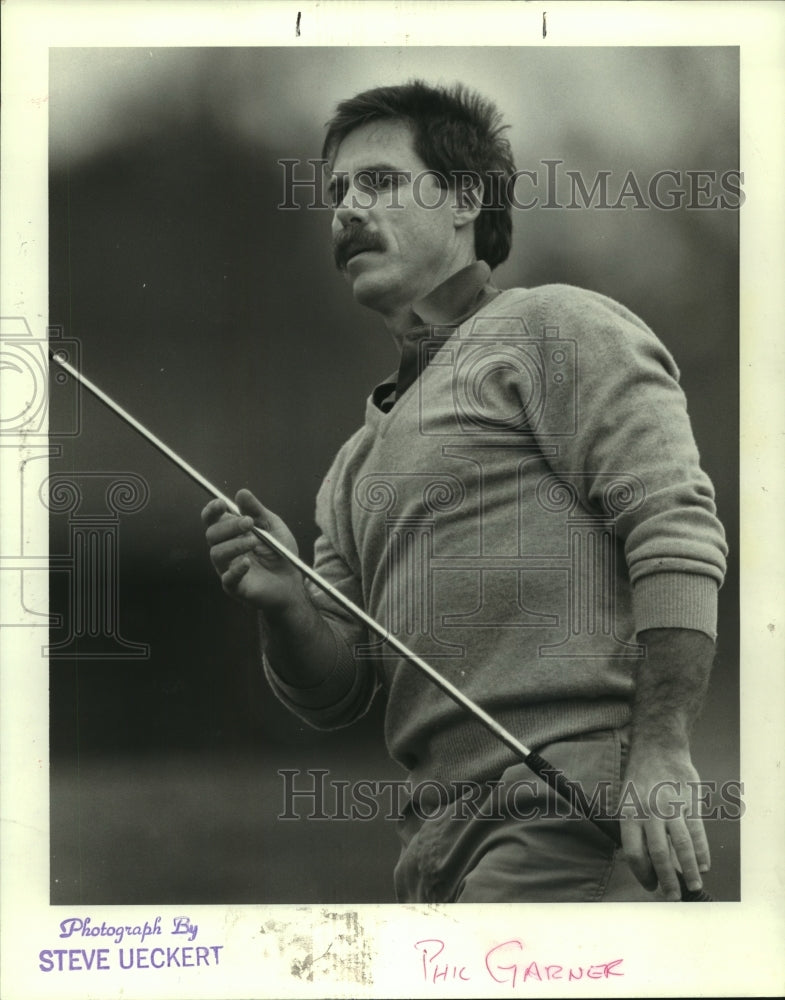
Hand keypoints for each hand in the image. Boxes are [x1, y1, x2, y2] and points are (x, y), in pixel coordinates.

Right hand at [201, 488, 301, 611]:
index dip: (212, 510)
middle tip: (249, 523)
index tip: (222, 503)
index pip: (212, 519)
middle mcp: (225, 549)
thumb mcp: (272, 526)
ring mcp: (227, 568)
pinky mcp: (235, 587)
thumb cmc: (279, 552)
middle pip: (211, 534)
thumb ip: (257, 511)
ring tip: (254, 542)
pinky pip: (227, 578)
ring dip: (234, 545)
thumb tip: (241, 493)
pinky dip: (236, 569)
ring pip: (216, 554)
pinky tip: (248, 563)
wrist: (292, 581)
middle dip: (229, 526)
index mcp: (231, 533)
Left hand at [619, 746, 710, 900]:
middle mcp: (649, 811)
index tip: (650, 886)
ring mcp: (671, 806)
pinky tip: (703, 865)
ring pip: (681, 846)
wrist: (658, 746)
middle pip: (658, 854)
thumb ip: (636, 827)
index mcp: (628, 812)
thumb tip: (647, 862)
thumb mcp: (627, 799)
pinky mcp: (690, 801)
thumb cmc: (641, 776)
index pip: (634, 852)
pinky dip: (702, 852)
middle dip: (666, 880)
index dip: (642, 874)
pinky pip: (697, 831)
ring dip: (688, 871)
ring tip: (692, 886)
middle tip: (672, 896)